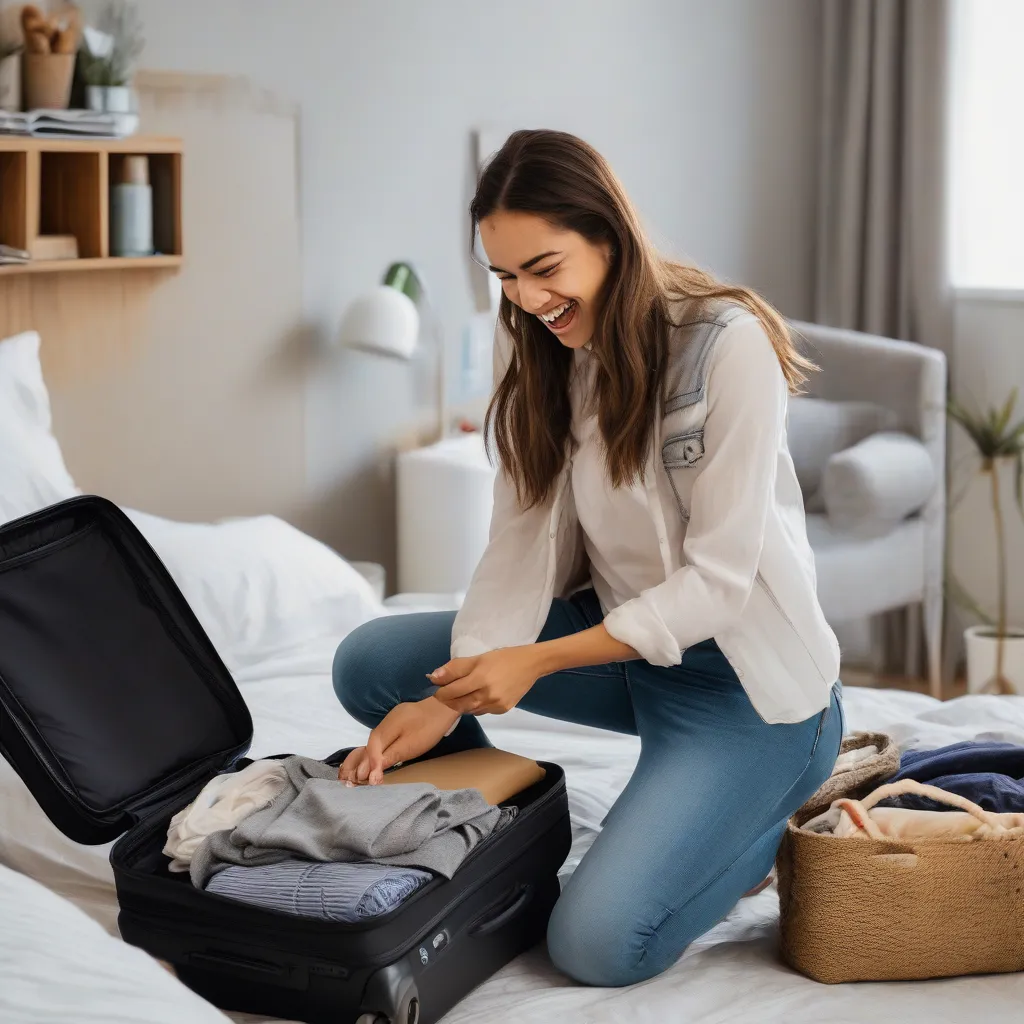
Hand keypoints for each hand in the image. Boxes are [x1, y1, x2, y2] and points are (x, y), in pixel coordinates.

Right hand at [338, 698, 457, 785]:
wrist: (444, 706)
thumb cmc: (429, 728)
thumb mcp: (411, 746)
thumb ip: (391, 756)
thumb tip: (372, 771)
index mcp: (387, 727)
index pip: (372, 748)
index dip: (370, 765)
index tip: (370, 781)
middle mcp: (385, 722)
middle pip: (370, 744)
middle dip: (364, 762)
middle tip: (357, 781)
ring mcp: (391, 720)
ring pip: (375, 741)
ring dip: (370, 757)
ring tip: (364, 773)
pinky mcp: (398, 722)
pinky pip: (383, 738)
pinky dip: (378, 750)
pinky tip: (378, 759)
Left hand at [430, 646, 543, 714]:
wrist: (531, 664)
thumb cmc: (503, 658)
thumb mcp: (478, 658)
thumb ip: (455, 668)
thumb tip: (432, 678)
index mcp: (480, 678)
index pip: (451, 691)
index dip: (440, 691)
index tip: (436, 687)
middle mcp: (488, 695)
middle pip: (459, 704)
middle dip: (448, 700)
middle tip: (445, 692)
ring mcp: (496, 705)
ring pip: (469, 709)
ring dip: (461, 703)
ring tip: (462, 692)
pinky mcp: (502, 711)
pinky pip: (481, 711)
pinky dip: (475, 705)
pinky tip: (478, 696)